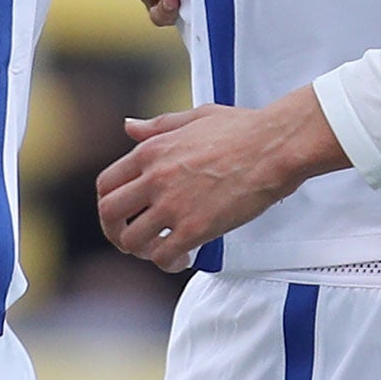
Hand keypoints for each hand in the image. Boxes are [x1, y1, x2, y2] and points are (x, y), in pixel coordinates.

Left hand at [95, 89, 344, 268]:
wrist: (275, 147)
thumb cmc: (242, 129)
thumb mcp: (194, 117)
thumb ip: (157, 126)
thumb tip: (129, 126)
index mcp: (152, 151)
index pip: (106, 184)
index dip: (109, 204)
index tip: (123, 214)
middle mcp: (155, 177)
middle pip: (109, 214)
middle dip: (115, 232)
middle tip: (132, 240)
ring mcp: (173, 204)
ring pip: (132, 240)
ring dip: (141, 251)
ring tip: (160, 249)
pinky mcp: (195, 227)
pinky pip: (163, 256)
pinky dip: (168, 263)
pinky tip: (183, 258)